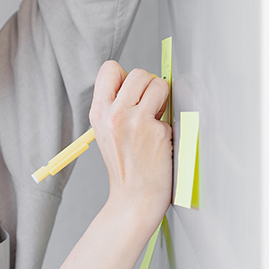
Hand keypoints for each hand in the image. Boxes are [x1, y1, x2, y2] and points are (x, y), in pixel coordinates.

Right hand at [89, 60, 172, 221]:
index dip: (125, 76)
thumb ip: (115, 106)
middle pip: (139, 73)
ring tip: (155, 121)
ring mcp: (136, 122)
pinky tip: (159, 144)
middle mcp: (114, 114)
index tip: (132, 93)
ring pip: (159, 85)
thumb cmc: (124, 166)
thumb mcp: (106, 132)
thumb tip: (141, 81)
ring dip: (163, 100)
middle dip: (149, 86)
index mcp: (98, 112)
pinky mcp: (157, 132)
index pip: (110, 68)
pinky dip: (168, 128)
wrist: (133, 199)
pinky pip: (170, 115)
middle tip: (149, 107)